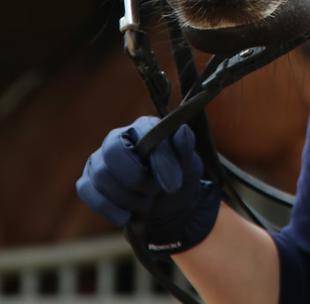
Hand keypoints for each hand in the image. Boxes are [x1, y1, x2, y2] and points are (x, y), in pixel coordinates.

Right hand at [77, 117, 221, 252]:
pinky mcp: (88, 181)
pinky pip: (86, 190)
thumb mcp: (190, 164)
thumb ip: (185, 147)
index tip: (174, 184)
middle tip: (154, 192)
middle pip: (112, 152)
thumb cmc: (177, 177)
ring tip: (146, 203)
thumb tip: (181, 130)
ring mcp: (99, 160)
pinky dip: (107, 207)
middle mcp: (116, 138)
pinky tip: (125, 216)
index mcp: (143, 127)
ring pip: (101, 175)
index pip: (143, 133)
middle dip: (136, 179)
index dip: (158, 160)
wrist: (166, 205)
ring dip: (126, 197)